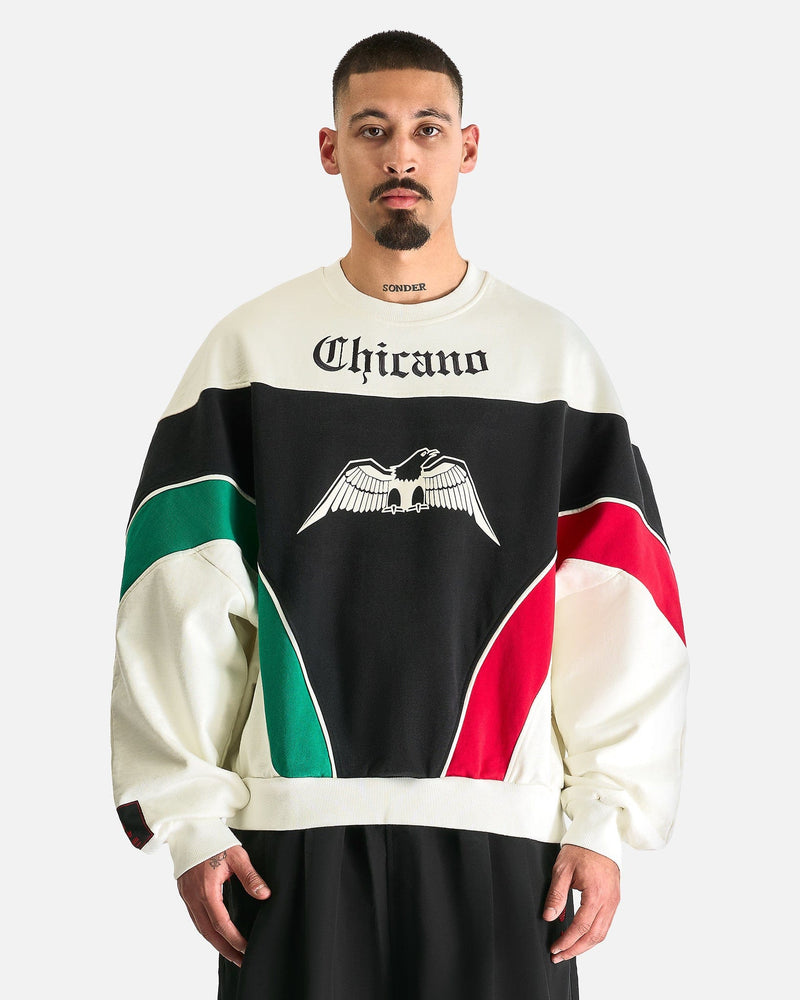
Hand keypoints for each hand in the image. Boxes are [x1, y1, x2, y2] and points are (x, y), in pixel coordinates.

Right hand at [177, 845, 270, 966]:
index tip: (247, 949)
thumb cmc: (214, 839)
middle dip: (225, 949)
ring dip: (215, 943)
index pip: (222, 922)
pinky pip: (195, 918)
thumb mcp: (237, 855)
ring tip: (232, 953)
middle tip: (241, 961)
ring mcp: (186, 896)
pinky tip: (217, 935)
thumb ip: (250, 877)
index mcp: (206, 889)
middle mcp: (193, 896)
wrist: (189, 828)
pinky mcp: (185, 893)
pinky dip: (206, 930)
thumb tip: (265, 895)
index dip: (234, 939)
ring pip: (200, 928)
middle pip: (209, 932)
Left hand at [542, 844, 619, 962]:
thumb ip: (556, 895)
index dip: (567, 941)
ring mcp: (614, 901)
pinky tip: (580, 936)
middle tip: (559, 956)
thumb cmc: (580, 849)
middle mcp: (609, 901)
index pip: (581, 927)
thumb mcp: (562, 869)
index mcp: (596, 894)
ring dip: (585, 945)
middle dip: (576, 949)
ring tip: (568, 950)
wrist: (598, 836)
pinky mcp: (614, 899)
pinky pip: (606, 923)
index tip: (555, 949)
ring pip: (602, 933)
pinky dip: (593, 934)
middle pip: (594, 936)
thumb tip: (549, 917)